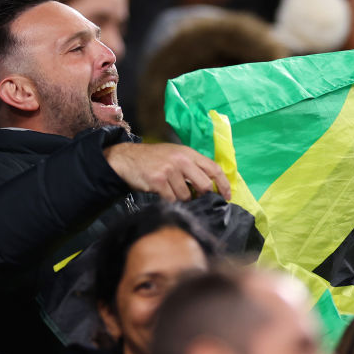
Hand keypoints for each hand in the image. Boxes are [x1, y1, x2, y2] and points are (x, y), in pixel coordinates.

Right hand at [104, 143, 231, 201]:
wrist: (126, 158)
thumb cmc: (153, 159)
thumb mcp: (175, 155)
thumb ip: (192, 166)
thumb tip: (210, 186)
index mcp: (188, 152)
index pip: (214, 168)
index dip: (223, 184)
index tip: (227, 197)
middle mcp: (181, 159)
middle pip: (204, 185)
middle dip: (201, 195)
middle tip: (194, 198)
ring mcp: (169, 169)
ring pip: (186, 195)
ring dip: (180, 198)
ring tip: (170, 190)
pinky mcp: (158, 180)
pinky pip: (171, 199)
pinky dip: (168, 200)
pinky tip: (161, 192)